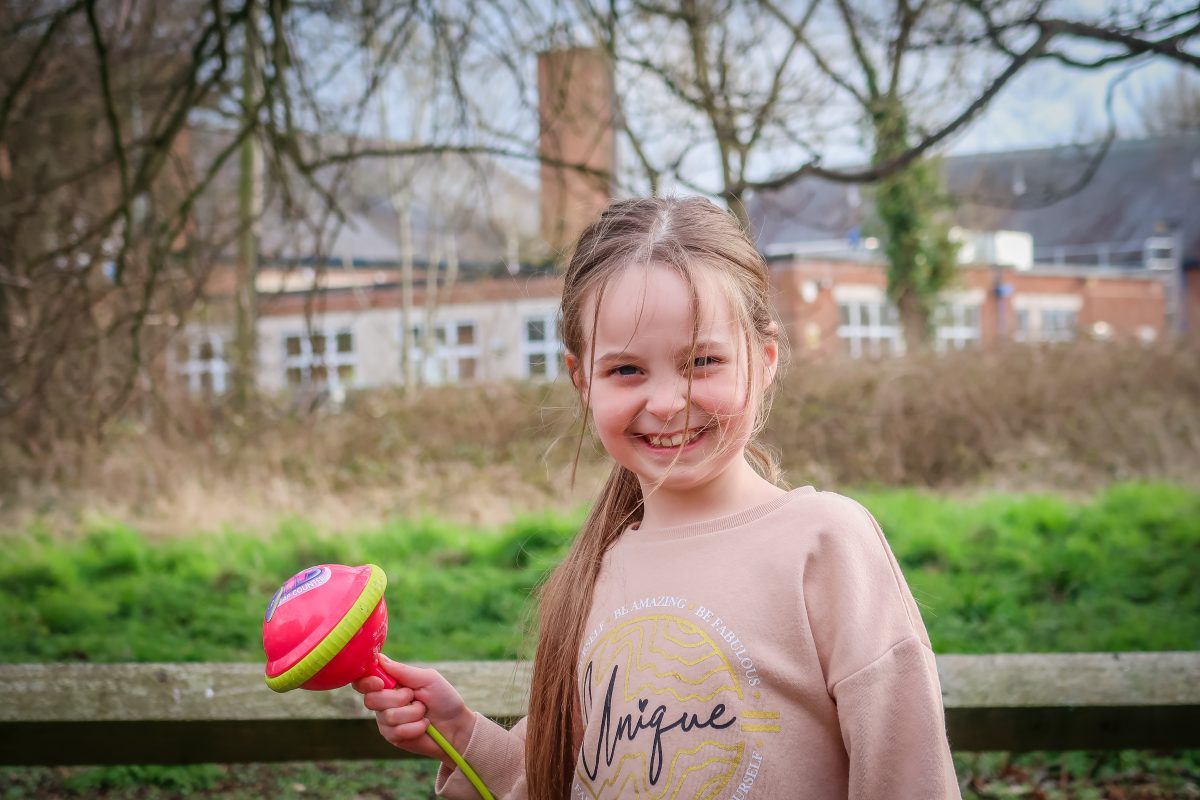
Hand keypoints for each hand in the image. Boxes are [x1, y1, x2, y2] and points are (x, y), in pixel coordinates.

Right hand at [353, 655, 476, 765]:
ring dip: (412, 713)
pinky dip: (415, 727)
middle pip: (371, 699)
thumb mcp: (428, 679)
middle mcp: (384, 702)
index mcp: (391, 684)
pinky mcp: (393, 737)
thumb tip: (380, 658)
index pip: (364, 681)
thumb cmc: (444, 699)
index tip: (381, 683)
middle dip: (398, 698)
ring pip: (387, 716)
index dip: (367, 681)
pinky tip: (423, 725)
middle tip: (414, 697)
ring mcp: (386, 721)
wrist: (456, 726)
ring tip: (423, 712)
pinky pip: (396, 731)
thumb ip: (403, 671)